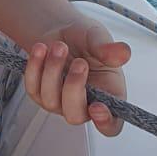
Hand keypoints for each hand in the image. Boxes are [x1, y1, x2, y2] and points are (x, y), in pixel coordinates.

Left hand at [24, 20, 130, 136]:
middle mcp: (84, 104)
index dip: (105, 123)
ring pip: (51, 101)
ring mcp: (59, 102)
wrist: (62, 30)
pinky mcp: (39, 93)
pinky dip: (35, 67)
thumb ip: (110, 49)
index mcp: (109, 95)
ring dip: (53, 71)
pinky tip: (41, 48)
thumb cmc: (86, 39)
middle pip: (75, 116)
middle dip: (74, 88)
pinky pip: (32, 88)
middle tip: (79, 62)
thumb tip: (123, 54)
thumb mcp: (99, 38)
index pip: (111, 125)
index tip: (97, 107)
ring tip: (60, 46)